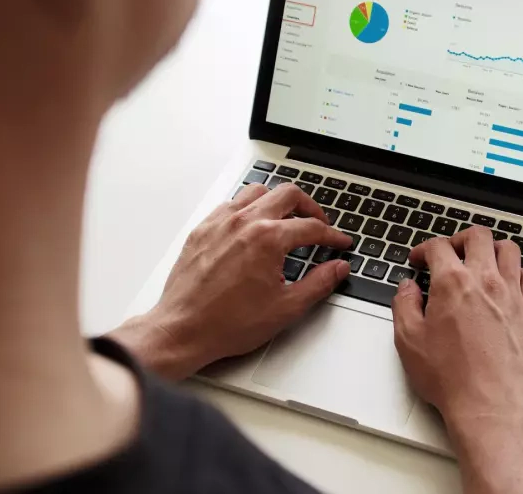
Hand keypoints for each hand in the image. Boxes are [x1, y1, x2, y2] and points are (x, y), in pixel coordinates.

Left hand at [110, 182, 351, 379]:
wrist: (183, 330)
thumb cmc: (227, 323)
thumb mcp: (286, 308)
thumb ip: (319, 283)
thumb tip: (338, 268)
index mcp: (268, 239)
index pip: (311, 227)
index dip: (332, 235)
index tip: (339, 242)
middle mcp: (244, 223)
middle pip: (288, 194)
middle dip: (310, 207)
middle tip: (319, 223)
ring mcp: (220, 223)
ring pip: (257, 192)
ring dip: (277, 201)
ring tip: (286, 218)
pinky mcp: (202, 230)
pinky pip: (230, 204)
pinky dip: (247, 208)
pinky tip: (251, 225)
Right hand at [392, 226, 522, 493]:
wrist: (490, 406)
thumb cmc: (452, 379)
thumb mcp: (409, 342)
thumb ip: (404, 306)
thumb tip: (407, 289)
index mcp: (453, 283)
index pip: (439, 247)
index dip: (424, 249)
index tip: (419, 260)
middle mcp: (486, 281)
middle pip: (478, 237)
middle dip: (459, 239)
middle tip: (451, 252)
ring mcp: (513, 295)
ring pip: (509, 250)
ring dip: (492, 250)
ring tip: (481, 261)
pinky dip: (519, 273)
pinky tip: (510, 284)